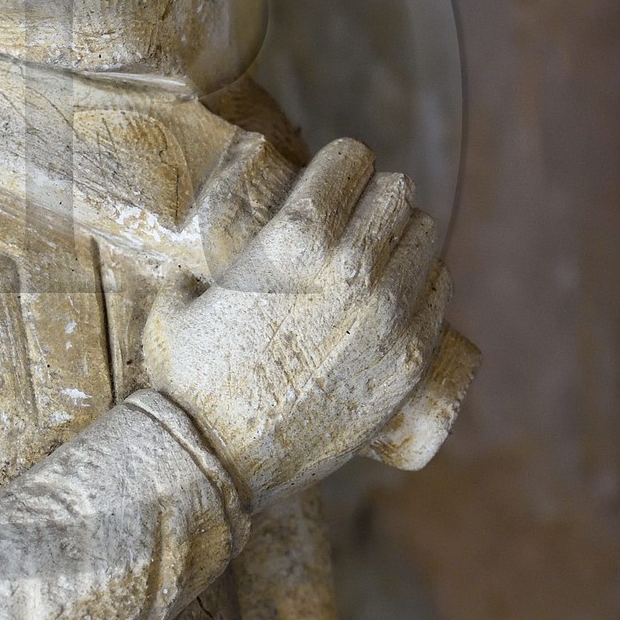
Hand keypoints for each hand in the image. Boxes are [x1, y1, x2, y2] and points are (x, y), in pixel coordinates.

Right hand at [143, 138, 450, 498]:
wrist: (219, 460)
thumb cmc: (189, 382)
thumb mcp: (179, 302)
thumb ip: (193, 269)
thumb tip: (192, 255)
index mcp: (295, 237)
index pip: (352, 159)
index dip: (342, 164)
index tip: (335, 179)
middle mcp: (352, 266)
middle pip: (397, 192)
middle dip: (376, 197)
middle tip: (359, 216)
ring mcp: (389, 314)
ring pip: (427, 236)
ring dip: (407, 236)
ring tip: (386, 250)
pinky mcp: (409, 360)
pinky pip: (440, 292)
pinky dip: (426, 283)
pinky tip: (407, 289)